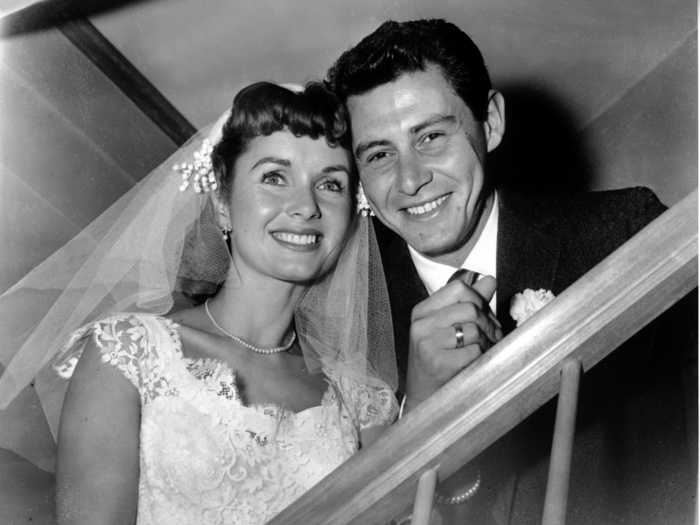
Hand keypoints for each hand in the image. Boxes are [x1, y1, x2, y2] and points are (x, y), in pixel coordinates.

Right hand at [404, 275, 501, 410]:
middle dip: (488, 323)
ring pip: (474, 329)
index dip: (478, 299)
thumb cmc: (438, 359)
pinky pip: (474, 351)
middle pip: (470, 308)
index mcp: (422, 311)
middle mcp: (421, 325)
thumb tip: (490, 280)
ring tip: (485, 350)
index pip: (458, 288)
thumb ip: (468, 303)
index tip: (483, 315)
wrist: (423, 396)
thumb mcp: (446, 328)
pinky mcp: (438, 363)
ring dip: (487, 342)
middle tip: (492, 336)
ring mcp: (427, 344)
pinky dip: (481, 357)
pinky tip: (477, 363)